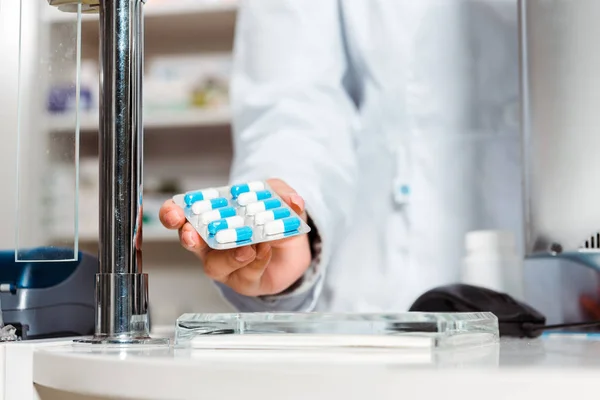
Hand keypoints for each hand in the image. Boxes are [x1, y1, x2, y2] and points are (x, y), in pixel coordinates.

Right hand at [159, 179, 311, 296]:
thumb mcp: (279, 199)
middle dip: (188, 237)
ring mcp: (226, 265)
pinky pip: (246, 275)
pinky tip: (264, 251)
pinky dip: (256, 261)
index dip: (172, 214)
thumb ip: (283, 194)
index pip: (182, 215)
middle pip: (190, 242)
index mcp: (211, 218)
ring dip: (229, 256)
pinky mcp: (244, 281)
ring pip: (216, 265)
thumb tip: (292, 200)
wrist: (294, 250)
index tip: (174, 212)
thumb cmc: (273, 221)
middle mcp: (212, 244)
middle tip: (193, 235)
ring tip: (246, 247)